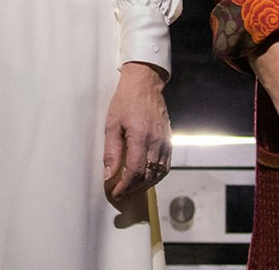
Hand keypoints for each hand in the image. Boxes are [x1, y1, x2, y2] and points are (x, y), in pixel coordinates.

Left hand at [103, 62, 171, 201]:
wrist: (145, 85)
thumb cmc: (125, 101)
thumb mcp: (112, 124)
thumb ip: (111, 151)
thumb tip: (109, 174)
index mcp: (140, 137)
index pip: (135, 171)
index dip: (125, 186)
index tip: (116, 192)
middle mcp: (156, 142)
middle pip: (147, 175)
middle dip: (133, 188)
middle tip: (121, 192)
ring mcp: (165, 142)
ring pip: (158, 173)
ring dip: (145, 184)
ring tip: (132, 187)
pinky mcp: (169, 141)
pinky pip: (165, 165)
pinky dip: (156, 176)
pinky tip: (146, 177)